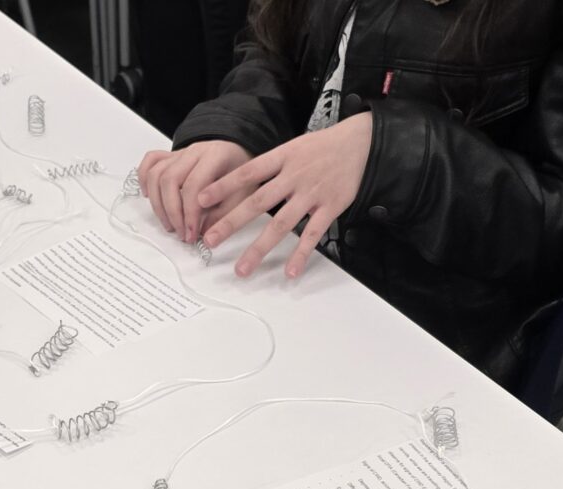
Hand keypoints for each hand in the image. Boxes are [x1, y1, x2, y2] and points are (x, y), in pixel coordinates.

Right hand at [137, 141, 252, 242]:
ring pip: (156, 174)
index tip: (191, 234)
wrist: (239, 152)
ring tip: (169, 223)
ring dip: (158, 204)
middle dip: (172, 212)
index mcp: (215, 155)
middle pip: (169, 180)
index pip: (193, 185)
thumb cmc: (242, 172)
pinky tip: (148, 197)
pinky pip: (150, 162)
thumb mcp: (243, 194)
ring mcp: (180, 152)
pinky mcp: (171, 156)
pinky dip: (144, 179)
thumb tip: (206, 236)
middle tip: (180, 233)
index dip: (189, 213)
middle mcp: (194, 151)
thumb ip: (225, 215)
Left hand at [199, 112, 372, 278]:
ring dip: (259, 249)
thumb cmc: (322, 147)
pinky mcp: (331, 207)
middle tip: (210, 240)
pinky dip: (301, 255)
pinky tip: (289, 272)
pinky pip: (313, 235)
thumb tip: (236, 186)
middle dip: (231, 223)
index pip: (247, 173)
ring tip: (242, 269)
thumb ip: (268, 168)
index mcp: (282, 158)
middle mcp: (294, 176)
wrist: (362, 142)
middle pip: (257, 203)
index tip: (200, 200)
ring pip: (282, 225)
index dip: (223, 186)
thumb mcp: (292, 148)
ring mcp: (312, 194)